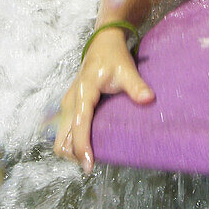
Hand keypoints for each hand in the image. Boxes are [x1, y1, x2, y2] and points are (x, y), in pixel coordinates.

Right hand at [53, 28, 154, 173]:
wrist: (103, 42)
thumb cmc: (114, 56)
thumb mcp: (127, 69)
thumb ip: (136, 86)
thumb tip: (149, 99)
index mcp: (84, 92)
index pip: (79, 125)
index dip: (82, 147)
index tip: (89, 166)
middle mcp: (71, 99)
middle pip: (62, 137)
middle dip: (73, 154)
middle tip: (92, 163)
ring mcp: (67, 103)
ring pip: (59, 136)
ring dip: (71, 149)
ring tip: (89, 156)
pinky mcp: (69, 104)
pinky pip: (63, 130)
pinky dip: (70, 141)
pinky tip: (85, 145)